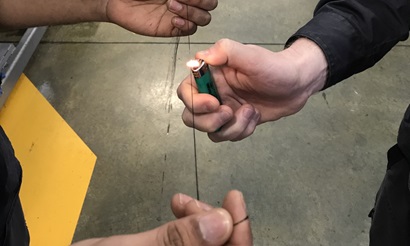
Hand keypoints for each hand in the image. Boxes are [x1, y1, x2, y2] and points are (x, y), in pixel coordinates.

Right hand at [71, 190, 251, 245]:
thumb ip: (176, 241)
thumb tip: (223, 223)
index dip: (240, 233)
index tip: (233, 199)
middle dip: (213, 222)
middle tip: (190, 202)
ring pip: (207, 243)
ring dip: (200, 219)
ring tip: (180, 202)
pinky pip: (190, 241)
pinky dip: (188, 222)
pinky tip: (178, 207)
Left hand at [105, 0, 217, 36]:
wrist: (119, 1)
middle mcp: (187, 2)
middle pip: (210, 6)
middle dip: (199, 2)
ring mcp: (181, 15)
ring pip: (203, 19)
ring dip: (191, 13)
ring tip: (171, 6)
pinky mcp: (173, 29)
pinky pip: (190, 30)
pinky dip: (185, 25)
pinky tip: (173, 20)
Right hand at [177, 38, 327, 141]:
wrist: (297, 85)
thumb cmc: (275, 67)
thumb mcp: (251, 56)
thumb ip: (225, 51)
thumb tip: (198, 58)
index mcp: (211, 76)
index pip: (185, 91)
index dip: (194, 101)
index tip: (214, 103)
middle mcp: (213, 93)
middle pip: (191, 117)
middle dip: (209, 121)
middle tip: (229, 112)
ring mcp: (223, 110)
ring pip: (211, 130)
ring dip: (231, 127)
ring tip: (250, 112)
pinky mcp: (235, 122)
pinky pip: (227, 135)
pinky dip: (241, 131)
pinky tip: (254, 117)